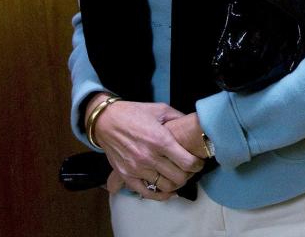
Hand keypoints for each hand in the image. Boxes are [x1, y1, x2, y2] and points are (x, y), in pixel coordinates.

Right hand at [87, 94, 204, 199]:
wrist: (105, 121)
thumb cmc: (133, 113)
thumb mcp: (160, 109)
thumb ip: (178, 117)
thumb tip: (194, 125)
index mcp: (160, 140)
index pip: (187, 162)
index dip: (198, 164)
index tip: (199, 162)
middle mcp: (149, 157)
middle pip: (179, 177)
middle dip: (189, 174)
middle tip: (190, 169)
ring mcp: (137, 169)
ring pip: (166, 186)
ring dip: (176, 184)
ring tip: (179, 177)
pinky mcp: (127, 176)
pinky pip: (147, 193)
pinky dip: (160, 195)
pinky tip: (167, 191)